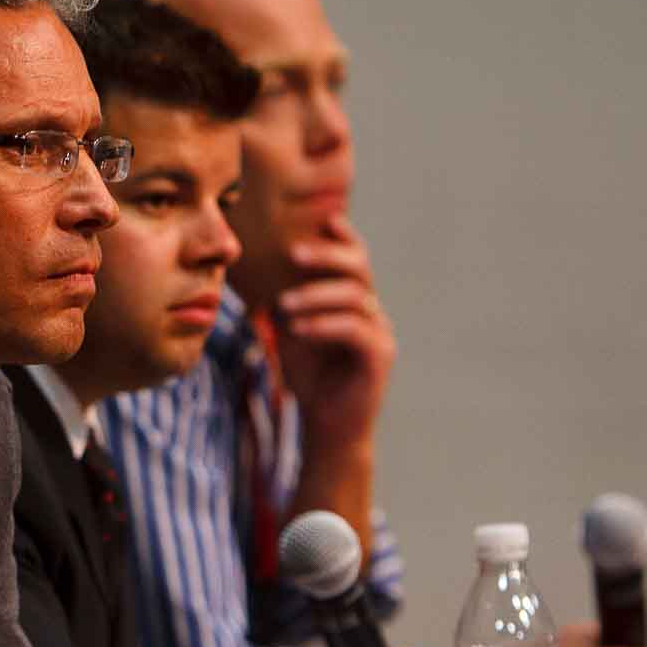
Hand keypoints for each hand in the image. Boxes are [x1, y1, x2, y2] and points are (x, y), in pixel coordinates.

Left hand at [273, 215, 394, 453]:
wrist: (328, 426)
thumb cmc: (310, 378)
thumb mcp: (293, 333)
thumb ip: (288, 303)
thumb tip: (266, 274)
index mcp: (355, 301)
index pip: (355, 259)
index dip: (342, 238)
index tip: (321, 221)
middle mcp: (373, 311)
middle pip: (359, 268)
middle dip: (326, 256)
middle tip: (293, 254)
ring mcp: (380, 333)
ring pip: (355, 297)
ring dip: (314, 296)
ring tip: (282, 305)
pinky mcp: (379, 357)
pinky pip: (354, 330)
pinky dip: (323, 325)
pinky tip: (297, 329)